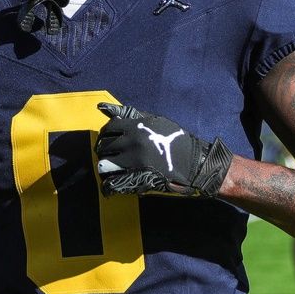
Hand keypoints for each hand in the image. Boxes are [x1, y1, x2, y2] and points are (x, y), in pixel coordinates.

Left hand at [94, 103, 232, 196]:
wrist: (193, 163)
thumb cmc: (174, 139)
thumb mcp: (154, 120)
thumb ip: (129, 114)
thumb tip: (101, 107)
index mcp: (136, 127)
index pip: (108, 129)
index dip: (104, 135)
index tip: (107, 140)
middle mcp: (132, 143)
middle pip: (103, 147)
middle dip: (102, 152)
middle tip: (107, 156)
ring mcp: (134, 162)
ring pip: (104, 166)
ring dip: (105, 168)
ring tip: (110, 170)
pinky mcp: (137, 179)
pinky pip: (113, 184)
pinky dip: (108, 186)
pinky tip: (110, 186)